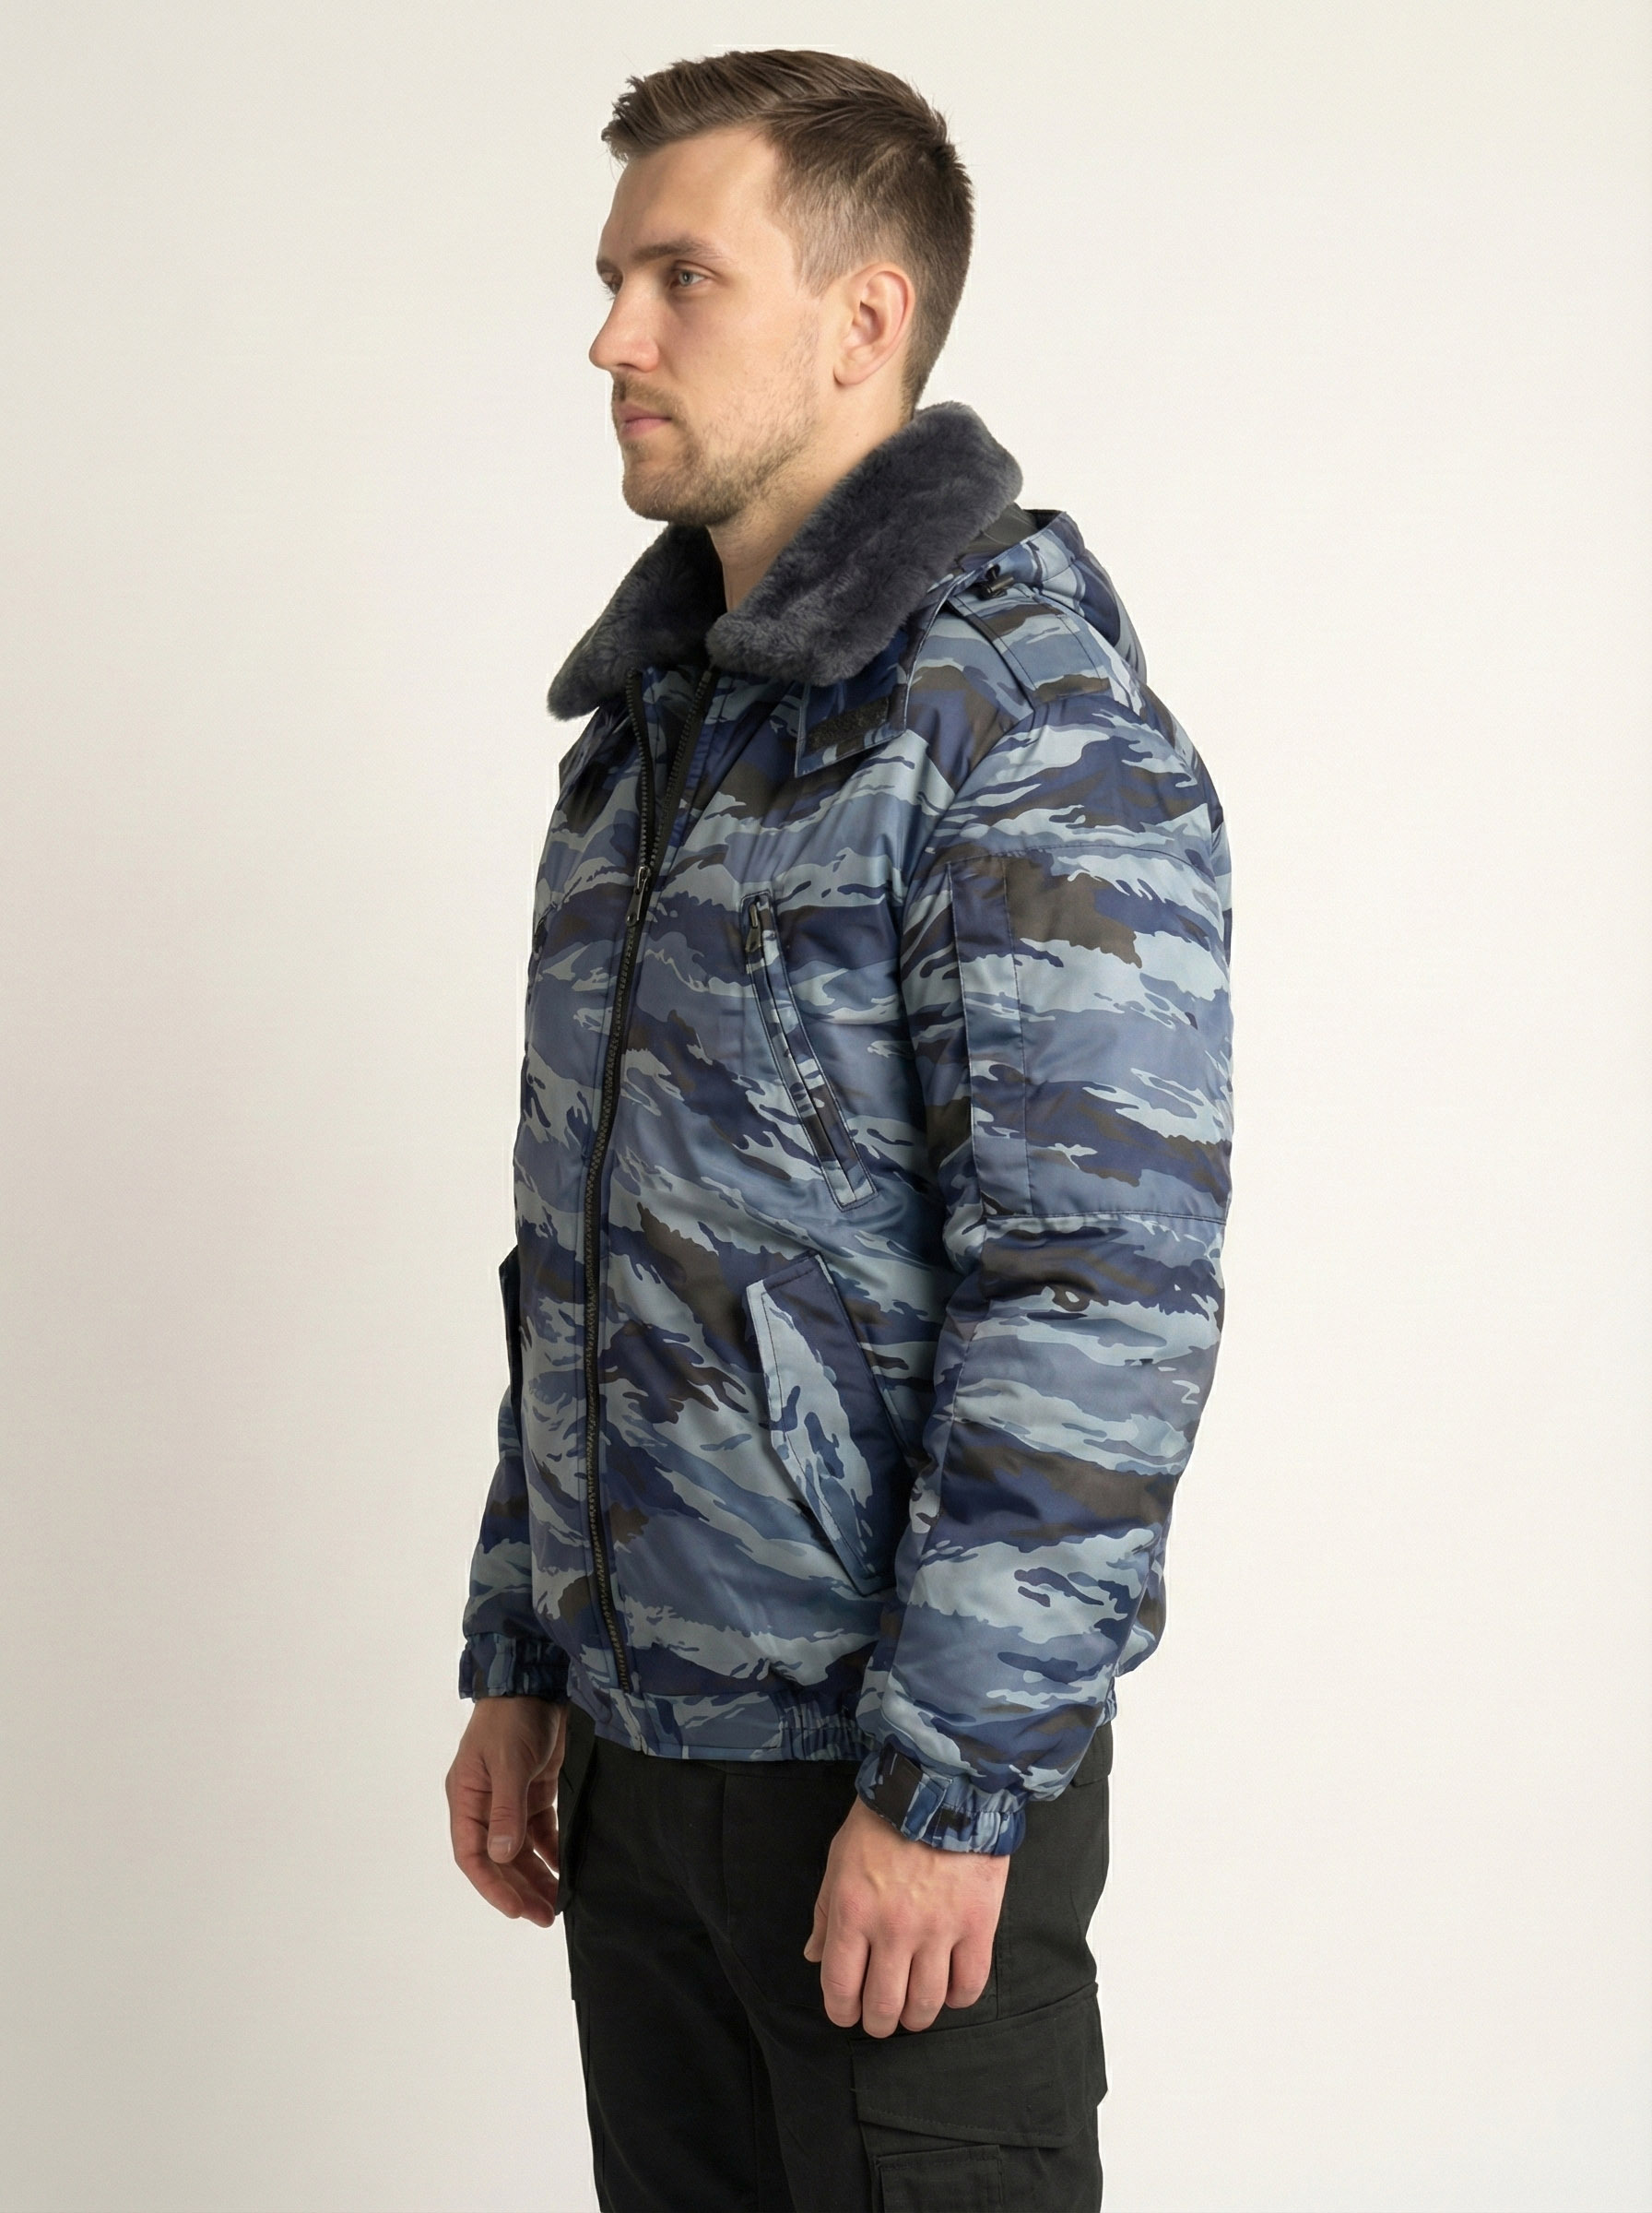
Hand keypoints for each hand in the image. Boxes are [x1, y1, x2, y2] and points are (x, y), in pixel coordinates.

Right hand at [446, 1696, 566, 1926]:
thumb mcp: (508, 1763)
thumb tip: (502, 1857)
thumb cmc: (511, 1719)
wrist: (535, 1681)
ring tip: (558, 1904)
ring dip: (537, 1876)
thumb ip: (506, 1810)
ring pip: (520, 1850)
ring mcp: (510, 1799)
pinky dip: (551, 1851)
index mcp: (466, 1799)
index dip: (492, 1887)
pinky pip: (540, 1831)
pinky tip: (566, 1869)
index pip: (472, 1856)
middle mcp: (484, 1805)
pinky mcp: (534, 1791)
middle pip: (499, 1860)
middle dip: (519, 1890)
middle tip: (545, 1917)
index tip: (517, 1910)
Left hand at [804, 1796, 1008, 2036]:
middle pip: (883, 2006)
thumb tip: (815, 1958)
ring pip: (925, 2004)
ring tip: (915, 2010)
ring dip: (916, 2018)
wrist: (942, 1784)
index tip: (847, 2014)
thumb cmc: (883, 1819)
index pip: (840, 1986)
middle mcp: (892, 1928)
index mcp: (852, 1911)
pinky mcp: (977, 1924)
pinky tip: (949, 1989)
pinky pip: (969, 1985)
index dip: (841, 2012)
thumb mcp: (839, 1858)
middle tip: (881, 2018)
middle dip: (878, 2023)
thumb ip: (826, 1912)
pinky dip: (957, 1998)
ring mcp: (938, 1929)